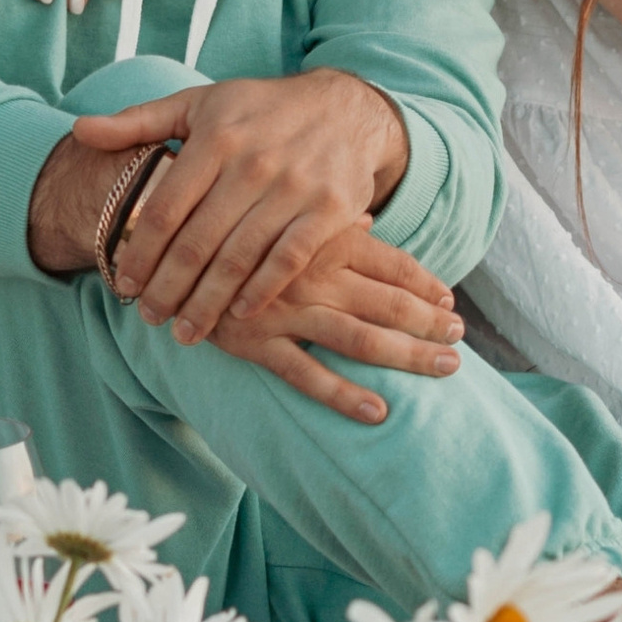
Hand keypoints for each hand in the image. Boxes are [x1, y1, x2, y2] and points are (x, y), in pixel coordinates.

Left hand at [71, 73, 413, 340]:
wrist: (347, 109)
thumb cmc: (261, 111)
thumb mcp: (200, 104)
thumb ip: (139, 121)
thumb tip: (79, 130)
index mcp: (216, 138)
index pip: (164, 207)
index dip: (138, 252)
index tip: (123, 284)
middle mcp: (254, 163)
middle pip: (197, 242)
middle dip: (167, 288)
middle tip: (149, 318)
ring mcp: (294, 188)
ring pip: (239, 259)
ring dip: (208, 302)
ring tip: (186, 331)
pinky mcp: (330, 210)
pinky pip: (288, 261)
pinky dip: (262, 291)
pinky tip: (239, 313)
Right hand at [215, 228, 467, 424]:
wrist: (162, 239)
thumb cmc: (231, 222)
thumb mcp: (282, 209)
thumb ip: (327, 219)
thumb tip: (369, 218)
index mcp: (324, 237)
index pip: (391, 262)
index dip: (425, 284)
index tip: (450, 301)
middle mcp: (311, 272)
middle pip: (387, 302)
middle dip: (430, 322)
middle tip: (460, 339)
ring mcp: (285, 310)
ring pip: (359, 337)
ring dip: (407, 355)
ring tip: (445, 368)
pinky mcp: (255, 342)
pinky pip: (306, 374)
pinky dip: (344, 395)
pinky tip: (378, 412)